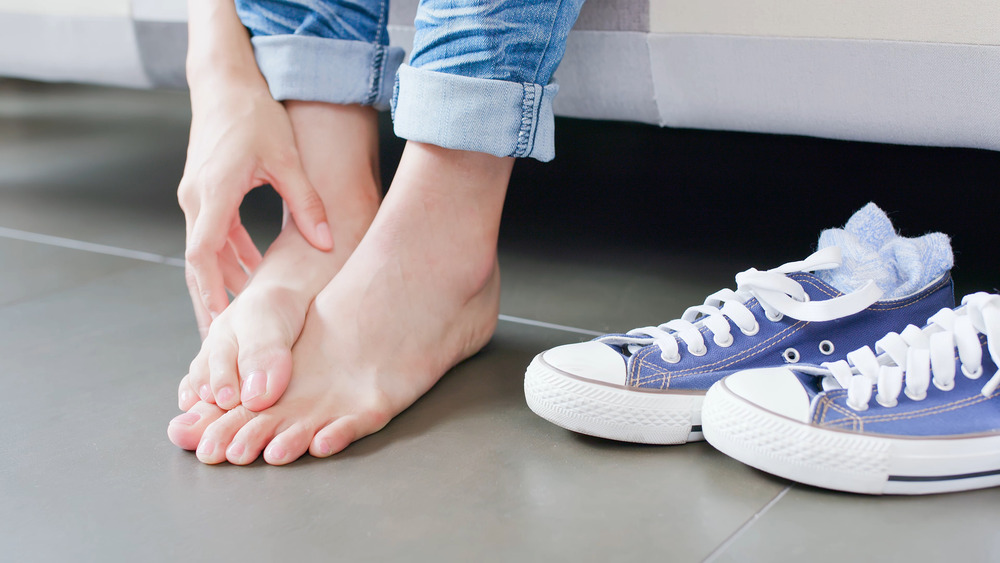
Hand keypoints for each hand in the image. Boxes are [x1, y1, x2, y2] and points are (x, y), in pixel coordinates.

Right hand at [178, 82, 332, 335]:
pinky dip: (229, 260)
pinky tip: (250, 276)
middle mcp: (197, 200)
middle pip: (198, 265)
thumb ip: (307, 203)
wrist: (225, 83)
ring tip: (238, 321)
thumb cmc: (254, 115)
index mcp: (214, 193)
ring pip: (206, 254)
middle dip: (209, 303)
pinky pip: (214, 237)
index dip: (211, 290)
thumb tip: (327, 242)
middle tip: (221, 343)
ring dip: (222, 285)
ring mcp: (197, 198)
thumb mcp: (286, 158)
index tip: (221, 323)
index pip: (203, 254)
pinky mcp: (205, 195)